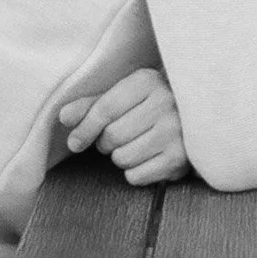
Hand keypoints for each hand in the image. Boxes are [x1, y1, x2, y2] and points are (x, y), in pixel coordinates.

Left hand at [59, 68, 190, 185]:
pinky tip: (148, 157)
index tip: (75, 142)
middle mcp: (166, 103)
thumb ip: (91, 106)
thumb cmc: (148, 105)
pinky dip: (135, 171)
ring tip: (136, 144)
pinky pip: (136, 176)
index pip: (104, 109)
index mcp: (148, 81)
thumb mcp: (122, 96)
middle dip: (107, 142)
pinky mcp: (179, 158)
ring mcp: (176, 131)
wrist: (193, 116)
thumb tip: (63, 117)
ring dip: (121, 156)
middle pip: (112, 136)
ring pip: (122, 158)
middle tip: (119, 136)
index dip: (84, 128)